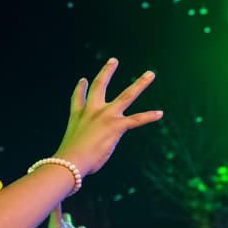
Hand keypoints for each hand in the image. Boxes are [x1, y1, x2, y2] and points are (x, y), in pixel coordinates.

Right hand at [54, 58, 160, 177]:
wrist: (70, 162)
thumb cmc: (67, 162)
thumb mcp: (69, 149)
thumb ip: (76, 148)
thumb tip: (73, 166)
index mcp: (77, 116)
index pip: (78, 98)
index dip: (81, 88)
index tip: (84, 80)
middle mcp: (91, 111)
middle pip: (100, 86)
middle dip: (107, 72)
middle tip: (113, 61)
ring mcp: (105, 116)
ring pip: (126, 95)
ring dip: (140, 84)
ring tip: (150, 74)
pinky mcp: (116, 126)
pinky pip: (136, 120)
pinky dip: (148, 117)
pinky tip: (160, 113)